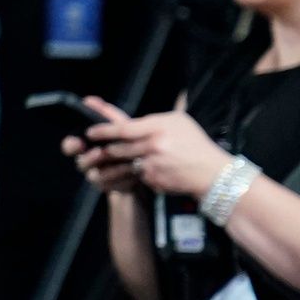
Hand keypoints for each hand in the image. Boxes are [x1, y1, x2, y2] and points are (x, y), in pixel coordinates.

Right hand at [60, 97, 138, 195]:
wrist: (142, 162)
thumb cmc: (125, 140)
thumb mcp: (118, 125)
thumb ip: (103, 113)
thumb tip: (88, 100)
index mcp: (84, 146)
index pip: (69, 146)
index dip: (71, 144)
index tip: (78, 140)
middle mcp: (87, 162)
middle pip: (80, 163)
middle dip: (88, 158)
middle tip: (99, 152)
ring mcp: (97, 176)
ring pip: (96, 176)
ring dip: (110, 168)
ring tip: (124, 160)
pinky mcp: (109, 187)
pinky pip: (113, 184)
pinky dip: (123, 176)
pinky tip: (133, 168)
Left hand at [73, 97, 232, 197]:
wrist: (212, 173)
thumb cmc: (195, 143)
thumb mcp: (179, 121)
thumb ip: (155, 118)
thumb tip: (134, 121)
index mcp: (157, 128)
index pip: (122, 128)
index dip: (103, 130)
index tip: (90, 131)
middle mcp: (152, 147)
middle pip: (117, 148)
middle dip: (99, 150)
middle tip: (87, 150)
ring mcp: (151, 166)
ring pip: (121, 165)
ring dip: (106, 166)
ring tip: (95, 166)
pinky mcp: (153, 181)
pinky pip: (134, 176)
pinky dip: (127, 176)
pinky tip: (122, 176)